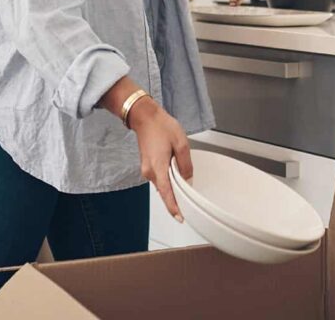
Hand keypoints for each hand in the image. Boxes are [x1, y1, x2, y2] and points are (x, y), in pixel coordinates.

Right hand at [128, 97, 191, 221]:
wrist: (145, 117)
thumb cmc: (162, 127)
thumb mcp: (181, 143)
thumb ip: (185, 164)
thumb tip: (188, 180)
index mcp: (158, 167)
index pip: (166, 193)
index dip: (173, 207)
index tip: (180, 217)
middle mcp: (150, 172)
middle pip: (165, 191)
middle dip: (176, 197)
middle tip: (189, 202)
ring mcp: (146, 170)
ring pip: (162, 185)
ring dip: (172, 186)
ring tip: (184, 182)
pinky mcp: (147, 166)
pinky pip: (159, 178)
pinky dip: (167, 180)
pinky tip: (175, 174)